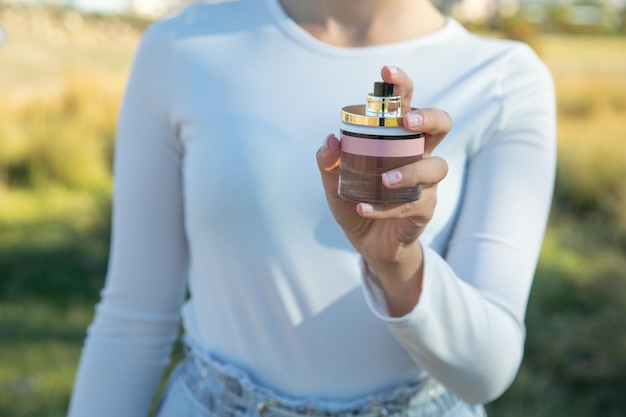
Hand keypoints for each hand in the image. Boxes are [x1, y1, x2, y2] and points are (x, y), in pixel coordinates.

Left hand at [316, 66, 451, 315]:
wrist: (368, 244)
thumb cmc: (356, 202)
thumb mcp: (333, 183)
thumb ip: (327, 163)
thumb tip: (329, 139)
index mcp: (396, 139)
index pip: (406, 104)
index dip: (401, 85)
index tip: (386, 71)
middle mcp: (417, 154)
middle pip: (441, 124)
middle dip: (428, 116)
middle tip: (406, 121)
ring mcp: (425, 183)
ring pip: (436, 167)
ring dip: (410, 171)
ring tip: (384, 181)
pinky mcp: (424, 210)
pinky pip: (413, 206)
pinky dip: (386, 208)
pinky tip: (363, 209)